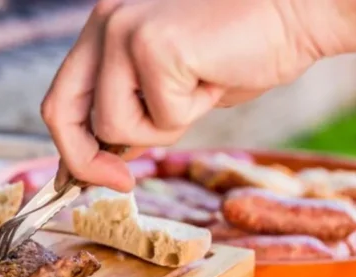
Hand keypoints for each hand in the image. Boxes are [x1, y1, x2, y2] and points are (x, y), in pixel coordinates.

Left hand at [40, 0, 328, 191]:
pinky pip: (159, 119)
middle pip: (61, 112)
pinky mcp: (153, 47)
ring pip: (114, 125)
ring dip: (162, 128)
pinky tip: (212, 77)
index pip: (62, 98)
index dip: (71, 147)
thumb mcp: (170, 86)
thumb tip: (103, 159)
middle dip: (86, 160)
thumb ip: (132, 110)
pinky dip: (192, 113)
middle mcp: (105, 24)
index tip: (94, 177)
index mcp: (104, 28)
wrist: (294, 14)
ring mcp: (124, 32)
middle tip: (122, 182)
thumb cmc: (240, 50)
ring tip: (198, 89)